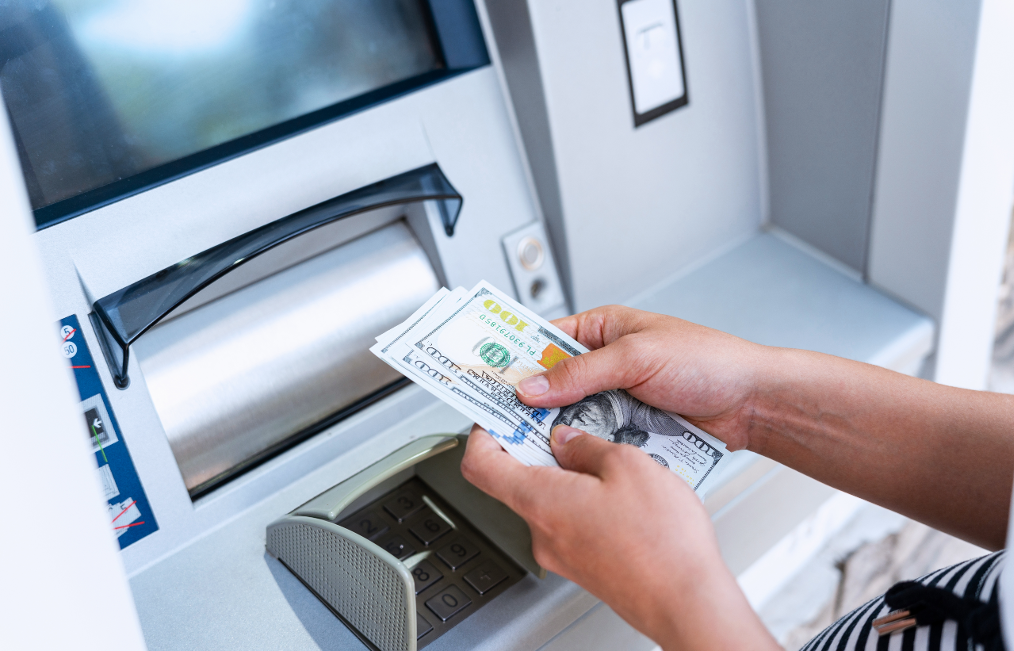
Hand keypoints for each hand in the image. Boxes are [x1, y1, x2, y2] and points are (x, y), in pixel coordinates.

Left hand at [460, 423, 777, 650]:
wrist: (687, 603)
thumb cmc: (662, 543)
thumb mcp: (629, 465)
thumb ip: (587, 446)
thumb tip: (566, 439)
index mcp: (541, 501)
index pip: (480, 464)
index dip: (483, 433)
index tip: (500, 415)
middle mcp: (542, 532)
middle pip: (515, 479)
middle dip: (538, 448)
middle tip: (565, 423)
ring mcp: (561, 553)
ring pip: (549, 500)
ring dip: (569, 473)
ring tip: (609, 458)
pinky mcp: (583, 566)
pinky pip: (570, 521)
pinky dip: (585, 499)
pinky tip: (621, 492)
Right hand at [517, 305, 767, 449]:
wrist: (752, 402)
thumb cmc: (708, 361)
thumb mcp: (636, 358)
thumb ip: (581, 374)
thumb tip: (533, 386)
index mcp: (603, 329)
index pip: (544, 339)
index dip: (514, 357)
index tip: (485, 375)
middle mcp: (606, 362)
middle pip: (552, 383)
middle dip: (532, 401)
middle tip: (502, 418)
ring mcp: (617, 397)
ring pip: (572, 414)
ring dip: (560, 428)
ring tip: (534, 442)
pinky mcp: (631, 427)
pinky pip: (596, 437)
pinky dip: (585, 446)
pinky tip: (572, 457)